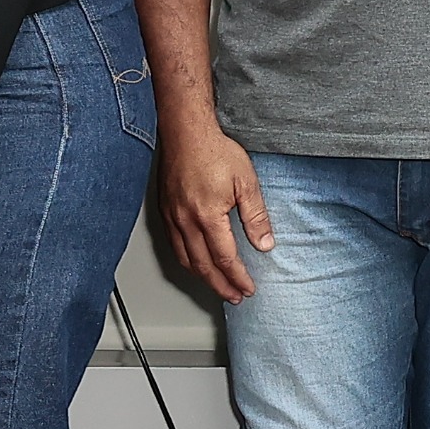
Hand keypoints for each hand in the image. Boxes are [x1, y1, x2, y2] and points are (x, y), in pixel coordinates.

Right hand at [155, 115, 271, 303]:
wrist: (185, 132)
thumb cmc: (214, 150)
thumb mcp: (246, 182)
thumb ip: (256, 216)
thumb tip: (265, 243)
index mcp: (208, 216)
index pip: (225, 258)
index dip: (238, 277)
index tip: (248, 288)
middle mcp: (186, 221)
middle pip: (203, 266)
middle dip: (221, 286)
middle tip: (234, 296)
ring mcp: (172, 217)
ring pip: (186, 259)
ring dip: (203, 277)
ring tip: (217, 285)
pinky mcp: (165, 211)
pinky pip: (174, 246)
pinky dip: (187, 261)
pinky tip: (195, 262)